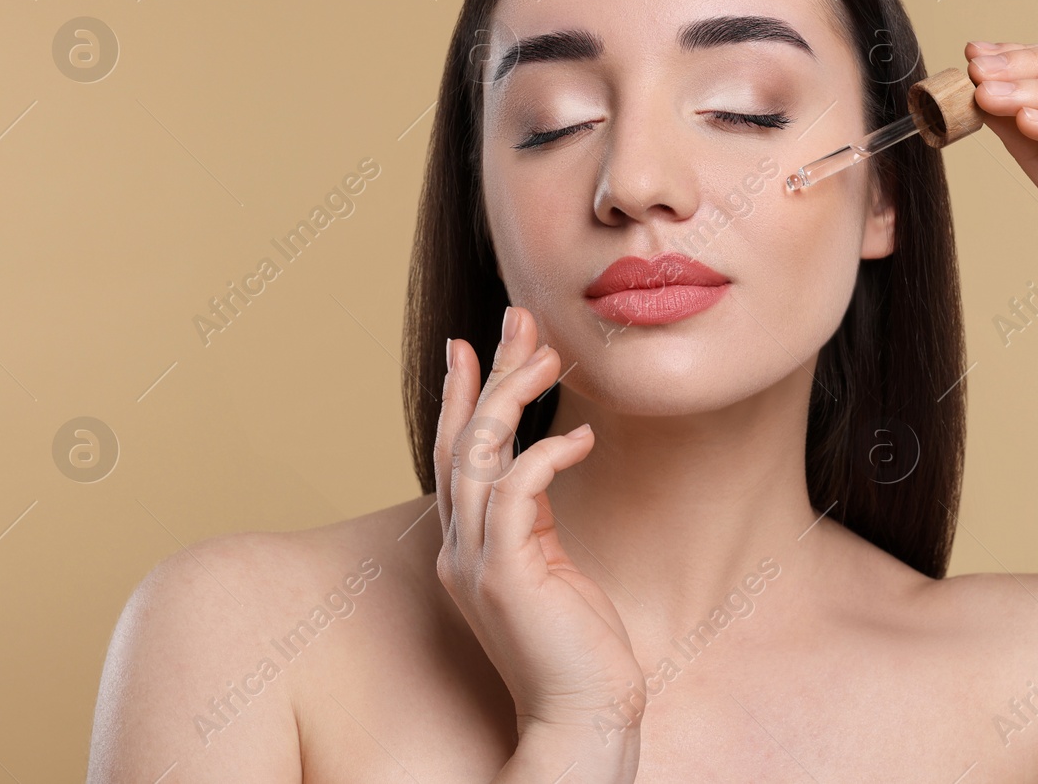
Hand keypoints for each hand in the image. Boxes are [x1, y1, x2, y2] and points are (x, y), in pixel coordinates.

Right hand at [435, 307, 646, 745]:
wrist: (581, 717)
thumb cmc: (576, 645)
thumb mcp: (551, 563)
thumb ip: (535, 516)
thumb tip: (544, 456)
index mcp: (467, 547)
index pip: (455, 454)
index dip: (462, 395)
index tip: (474, 343)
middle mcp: (459, 549)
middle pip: (461, 441)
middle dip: (488, 373)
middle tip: (520, 320)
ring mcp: (476, 563)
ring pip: (479, 454)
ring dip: (513, 396)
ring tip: (551, 356)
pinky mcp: (508, 575)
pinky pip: (517, 491)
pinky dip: (547, 454)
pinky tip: (582, 437)